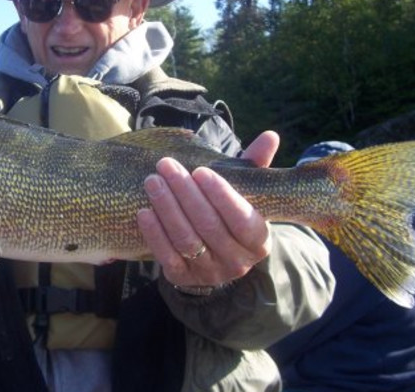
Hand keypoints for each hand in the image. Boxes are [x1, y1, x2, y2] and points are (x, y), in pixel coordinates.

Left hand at [136, 131, 278, 288]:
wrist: (214, 256)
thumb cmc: (229, 214)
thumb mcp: (245, 194)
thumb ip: (255, 166)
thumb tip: (270, 136)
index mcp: (258, 240)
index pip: (241, 218)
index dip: (220, 195)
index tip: (200, 170)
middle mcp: (237, 262)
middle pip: (208, 225)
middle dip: (185, 193)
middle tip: (166, 165)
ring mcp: (210, 273)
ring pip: (186, 239)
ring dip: (167, 208)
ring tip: (152, 181)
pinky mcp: (183, 278)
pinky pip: (167, 256)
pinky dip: (155, 234)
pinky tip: (144, 212)